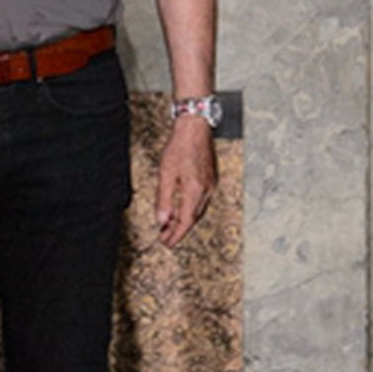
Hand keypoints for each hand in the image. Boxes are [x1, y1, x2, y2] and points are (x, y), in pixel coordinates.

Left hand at [154, 119, 217, 248]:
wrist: (195, 128)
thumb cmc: (179, 147)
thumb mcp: (165, 174)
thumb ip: (164, 199)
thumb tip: (162, 221)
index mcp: (195, 190)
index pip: (186, 221)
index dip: (176, 235)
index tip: (166, 244)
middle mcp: (207, 190)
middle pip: (193, 218)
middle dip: (179, 230)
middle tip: (165, 239)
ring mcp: (211, 184)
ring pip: (198, 210)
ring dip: (184, 220)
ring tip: (169, 227)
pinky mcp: (211, 179)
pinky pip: (201, 201)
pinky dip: (190, 209)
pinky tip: (180, 209)